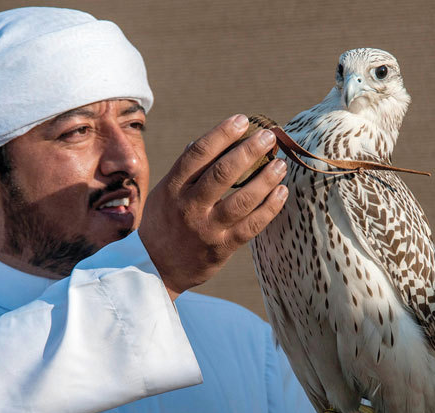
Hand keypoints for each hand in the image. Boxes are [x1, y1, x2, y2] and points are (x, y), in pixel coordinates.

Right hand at [138, 114, 287, 299]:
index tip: (242, 120)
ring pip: (243, 200)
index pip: (198, 153)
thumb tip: (207, 141)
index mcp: (172, 188)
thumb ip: (185, 170)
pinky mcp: (222, 248)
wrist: (154, 269)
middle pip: (223, 173)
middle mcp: (189, 207)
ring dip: (266, 179)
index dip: (222, 134)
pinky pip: (252, 226)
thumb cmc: (162, 224)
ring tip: (280, 165)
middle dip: (249, 151)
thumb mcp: (164, 194)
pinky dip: (270, 208)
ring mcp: (207, 229)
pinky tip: (281, 193)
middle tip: (269, 136)